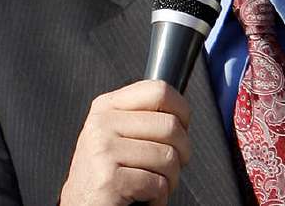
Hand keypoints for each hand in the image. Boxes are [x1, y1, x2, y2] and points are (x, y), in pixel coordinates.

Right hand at [60, 80, 191, 205]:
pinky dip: (158, 198)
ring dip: (170, 179)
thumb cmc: (106, 175)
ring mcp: (103, 150)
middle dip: (181, 153)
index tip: (182, 128)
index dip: (182, 111)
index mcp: (106, 107)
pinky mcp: (108, 178)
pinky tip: (142, 198)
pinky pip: (157, 184)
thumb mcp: (117, 135)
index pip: (159, 90)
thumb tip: (181, 111)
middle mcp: (102, 124)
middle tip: (167, 168)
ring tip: (153, 185)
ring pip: (168, 157)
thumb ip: (143, 117)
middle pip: (171, 126)